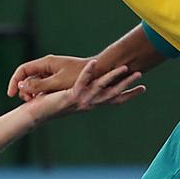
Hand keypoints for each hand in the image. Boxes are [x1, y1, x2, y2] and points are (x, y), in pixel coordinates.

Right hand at [7, 54, 88, 101]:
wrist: (99, 71)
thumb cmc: (80, 76)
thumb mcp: (58, 83)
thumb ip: (39, 85)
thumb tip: (21, 87)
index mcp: (46, 63)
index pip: (22, 70)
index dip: (14, 82)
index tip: (11, 95)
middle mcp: (47, 66)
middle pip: (28, 77)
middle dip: (24, 90)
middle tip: (26, 102)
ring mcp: (53, 71)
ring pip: (36, 83)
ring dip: (33, 93)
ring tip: (35, 104)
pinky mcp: (58, 78)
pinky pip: (45, 85)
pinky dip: (42, 93)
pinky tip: (45, 102)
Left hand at [26, 59, 144, 122]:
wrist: (36, 115)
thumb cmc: (51, 107)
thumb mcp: (71, 100)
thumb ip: (82, 97)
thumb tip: (91, 96)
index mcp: (91, 104)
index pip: (114, 100)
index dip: (129, 95)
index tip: (143, 89)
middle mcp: (89, 104)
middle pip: (112, 93)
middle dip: (127, 84)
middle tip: (140, 75)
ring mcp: (81, 101)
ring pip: (100, 86)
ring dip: (113, 76)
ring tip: (124, 67)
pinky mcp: (70, 97)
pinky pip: (81, 82)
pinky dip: (87, 72)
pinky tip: (93, 63)